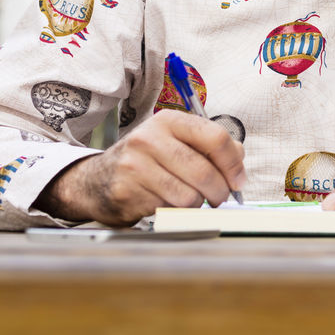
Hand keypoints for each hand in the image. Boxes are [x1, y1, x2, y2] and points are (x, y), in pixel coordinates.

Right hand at [33, 111, 246, 225]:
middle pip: (204, 171)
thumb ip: (210, 147)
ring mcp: (135, 166)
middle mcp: (150, 139)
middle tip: (220, 198)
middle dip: (220, 191)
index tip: (238, 180)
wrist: (94, 181)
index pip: (216, 138)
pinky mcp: (126, 192)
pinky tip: (167, 204)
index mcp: (168, 121)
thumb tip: (239, 163)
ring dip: (198, 204)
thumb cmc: (145, 161)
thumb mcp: (175, 143)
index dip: (233, 163)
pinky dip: (176, 212)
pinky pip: (168, 209)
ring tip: (193, 201)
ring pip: (189, 195)